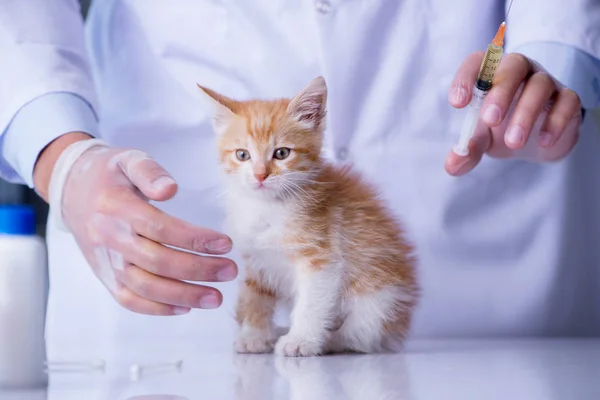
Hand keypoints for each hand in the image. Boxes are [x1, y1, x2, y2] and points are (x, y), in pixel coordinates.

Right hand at [41, 136, 236, 314]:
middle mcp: (109, 237)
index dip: (195, 239)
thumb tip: (170, 189)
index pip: (160, 228)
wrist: (72, 191)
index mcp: (117, 206)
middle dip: (198, 270)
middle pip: (157, 261)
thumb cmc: (109, 174)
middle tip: (230, 271)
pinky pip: (128, 300)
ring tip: (216, 297)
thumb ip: (150, 171)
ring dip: (183, 295)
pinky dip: (156, 308)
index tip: (226, 244)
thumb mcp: (128, 159)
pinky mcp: (104, 275)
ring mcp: (106, 260)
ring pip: (145, 286)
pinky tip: (186, 307)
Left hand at [445, 52, 582, 175]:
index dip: (466, 78)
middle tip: (490, 120)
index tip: (458, 103)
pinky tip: (543, 142)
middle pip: (513, 65)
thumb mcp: (482, 139)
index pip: (477, 62)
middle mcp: (520, 70)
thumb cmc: (501, 128)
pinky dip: (555, 121)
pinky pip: (567, 102)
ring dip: (525, 113)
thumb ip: (467, 150)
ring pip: (540, 84)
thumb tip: (452, 166)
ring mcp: (546, 82)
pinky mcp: (568, 100)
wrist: (536, 141)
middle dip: (500, 92)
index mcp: (491, 73)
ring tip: (512, 143)